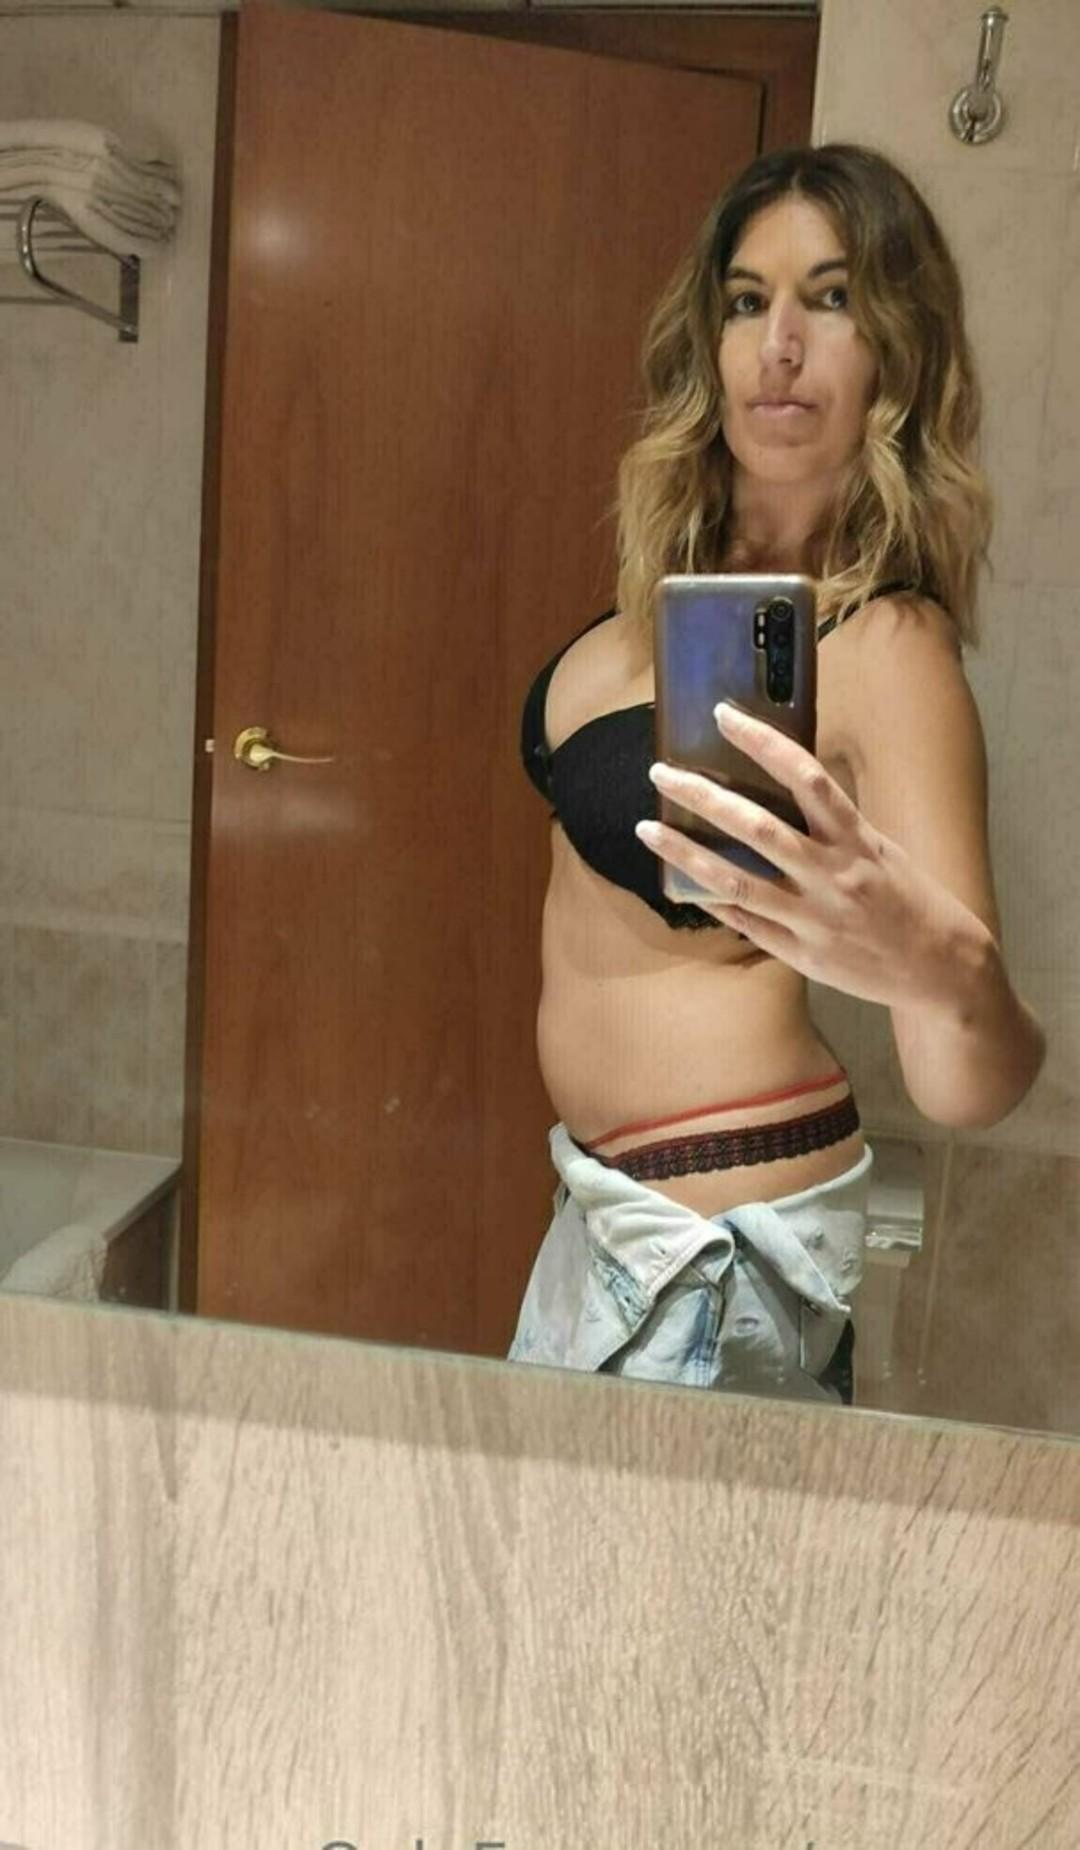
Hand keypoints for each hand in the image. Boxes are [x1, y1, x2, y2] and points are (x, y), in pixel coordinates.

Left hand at [635, 701, 986, 1010]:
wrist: (941, 967)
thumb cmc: (908, 897)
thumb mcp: (879, 848)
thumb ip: (831, 823)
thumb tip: (780, 788)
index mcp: (857, 839)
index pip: (806, 777)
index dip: (763, 742)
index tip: (724, 716)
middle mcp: (833, 875)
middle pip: (757, 828)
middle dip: (704, 798)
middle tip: (661, 774)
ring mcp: (814, 917)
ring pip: (737, 882)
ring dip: (687, 854)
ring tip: (649, 831)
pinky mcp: (802, 953)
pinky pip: (746, 924)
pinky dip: (712, 902)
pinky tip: (681, 884)